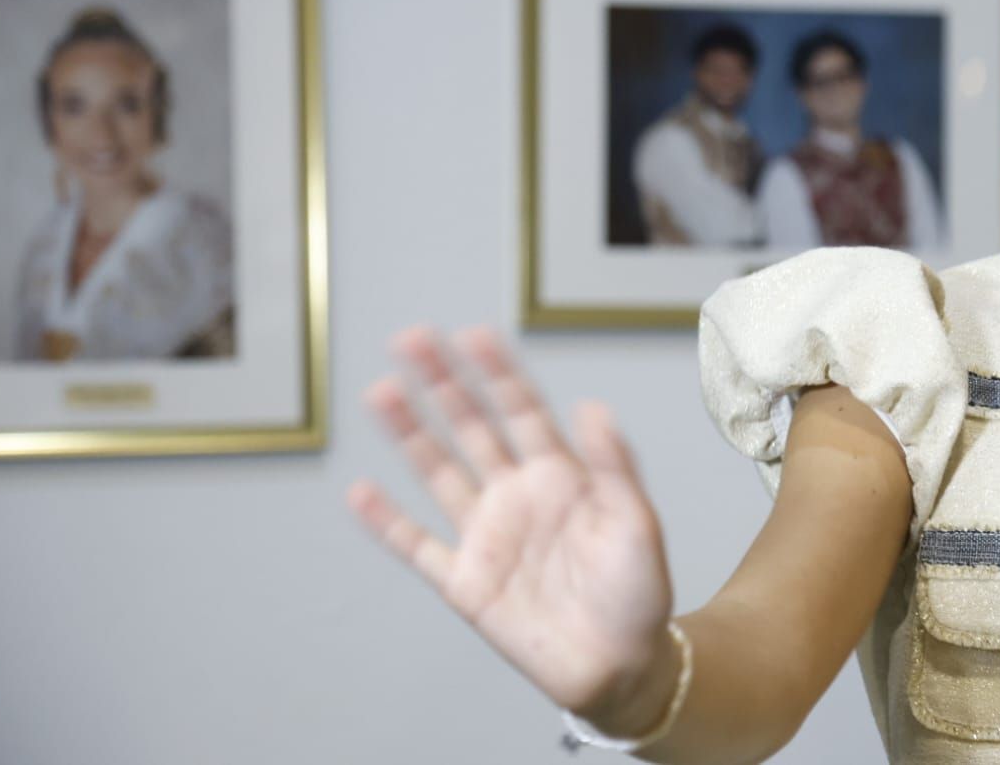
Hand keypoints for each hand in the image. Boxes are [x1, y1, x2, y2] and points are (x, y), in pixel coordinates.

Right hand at [348, 326, 674, 720]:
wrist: (620, 665)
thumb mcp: (636, 523)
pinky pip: (417, 546)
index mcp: (561, 475)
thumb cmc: (639, 593)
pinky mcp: (464, 582)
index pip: (523, 410)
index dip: (499, 372)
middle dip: (444, 383)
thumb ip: (613, 467)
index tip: (475, 334)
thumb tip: (592, 406)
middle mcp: (517, 496)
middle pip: (472, 427)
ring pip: (439, 473)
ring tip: (382, 392)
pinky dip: (387, 522)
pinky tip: (360, 491)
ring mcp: (487, 536)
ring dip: (410, 434)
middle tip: (412, 338)